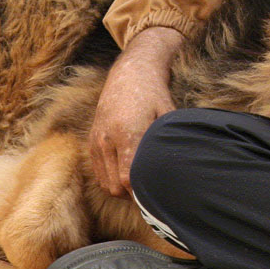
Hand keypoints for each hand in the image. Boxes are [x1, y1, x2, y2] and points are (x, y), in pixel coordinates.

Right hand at [89, 27, 184, 197]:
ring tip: (140, 185)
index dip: (141, 193)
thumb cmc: (154, 94)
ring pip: (104, 183)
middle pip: (114, 186)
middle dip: (132, 195)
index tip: (155, 195)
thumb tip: (177, 171)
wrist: (130, 73)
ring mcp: (97, 140)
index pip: (128, 179)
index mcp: (128, 134)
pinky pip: (98, 172)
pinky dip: (110, 178)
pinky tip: (127, 174)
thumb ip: (165, 144)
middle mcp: (107, 139)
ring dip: (120, 188)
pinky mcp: (92, 140)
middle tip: (151, 193)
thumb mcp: (167, 116)